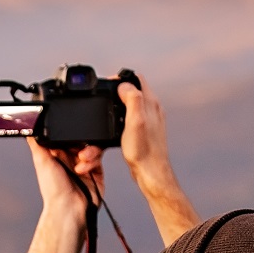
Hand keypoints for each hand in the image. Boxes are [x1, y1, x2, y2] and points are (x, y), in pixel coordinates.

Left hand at [24, 139, 100, 252]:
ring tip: (81, 160)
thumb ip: (36, 141)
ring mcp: (83, 163)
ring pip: (92, 146)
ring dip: (88, 151)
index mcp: (55, 153)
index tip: (71, 128)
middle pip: (81, 138)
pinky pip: (99, 157)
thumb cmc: (53, 189)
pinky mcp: (96, 170)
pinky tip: (84, 169)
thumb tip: (28, 126)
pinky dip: (93, 161)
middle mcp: (69, 157)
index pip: (66, 134)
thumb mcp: (41, 160)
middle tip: (77, 149)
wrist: (70, 208)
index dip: (70, 130)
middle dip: (81, 141)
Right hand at [117, 79, 201, 245]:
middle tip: (102, 100)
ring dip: (114, 111)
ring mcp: (147, 121)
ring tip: (104, 118)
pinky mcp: (142, 133)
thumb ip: (132, 99)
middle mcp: (151, 110)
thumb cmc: (144, 151)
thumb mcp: (135, 122)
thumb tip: (124, 84)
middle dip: (114, 94)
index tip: (107, 85)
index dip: (120, 78)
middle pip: (130, 92)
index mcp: (150, 103)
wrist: (151, 174)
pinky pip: (127, 122)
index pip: (136, 78)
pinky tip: (111, 133)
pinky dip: (116, 125)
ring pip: (127, 108)